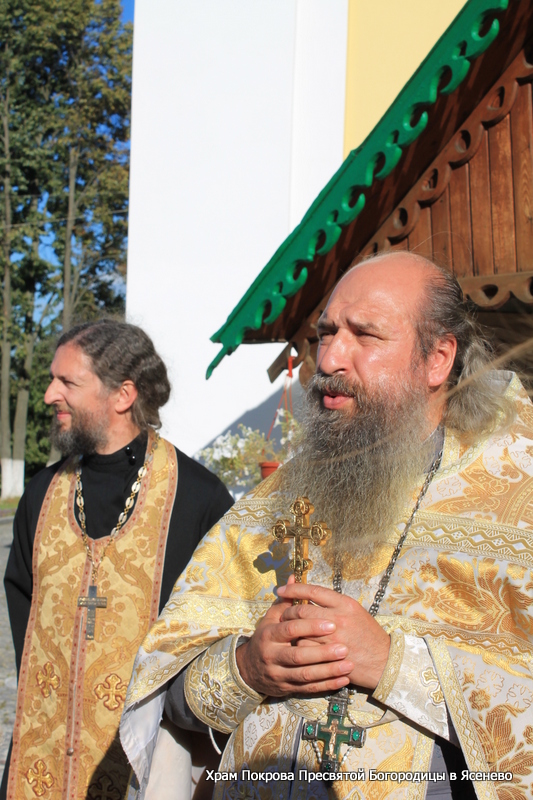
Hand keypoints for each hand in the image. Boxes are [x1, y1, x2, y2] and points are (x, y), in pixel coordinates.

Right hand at [235, 590, 353, 696]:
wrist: (249, 669)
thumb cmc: (266, 638)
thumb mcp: (270, 619)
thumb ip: (285, 602)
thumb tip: (294, 578)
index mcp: (269, 635)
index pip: (290, 629)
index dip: (311, 627)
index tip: (332, 624)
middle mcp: (272, 656)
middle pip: (298, 655)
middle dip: (322, 653)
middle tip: (344, 647)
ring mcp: (279, 675)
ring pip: (305, 675)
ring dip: (329, 671)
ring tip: (349, 664)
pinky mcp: (287, 689)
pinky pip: (309, 689)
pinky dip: (327, 685)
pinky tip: (343, 679)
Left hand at [277, 582, 389, 689]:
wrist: (384, 661)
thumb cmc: (368, 635)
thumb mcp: (355, 612)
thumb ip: (333, 603)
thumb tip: (309, 596)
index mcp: (345, 604)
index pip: (313, 591)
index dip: (294, 589)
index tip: (282, 589)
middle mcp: (339, 618)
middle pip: (302, 610)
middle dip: (288, 611)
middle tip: (283, 613)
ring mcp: (333, 639)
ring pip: (300, 630)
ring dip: (292, 630)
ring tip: (289, 630)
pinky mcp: (329, 657)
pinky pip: (305, 648)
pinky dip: (299, 645)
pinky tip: (300, 645)